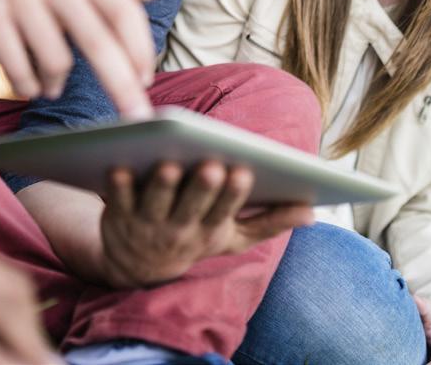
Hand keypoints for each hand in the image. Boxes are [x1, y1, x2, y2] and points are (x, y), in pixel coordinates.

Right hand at [0, 0, 178, 109]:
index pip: (124, 11)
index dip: (139, 49)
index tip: (146, 82)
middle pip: (98, 41)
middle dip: (121, 85)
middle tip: (137, 120)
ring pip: (55, 60)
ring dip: (57, 84)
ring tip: (51, 84)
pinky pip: (17, 66)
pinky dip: (27, 84)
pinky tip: (29, 83)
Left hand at [99, 160, 314, 286]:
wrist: (138, 266)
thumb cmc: (194, 236)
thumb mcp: (233, 236)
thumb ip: (270, 222)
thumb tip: (313, 212)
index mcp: (211, 230)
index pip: (224, 211)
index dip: (232, 194)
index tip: (243, 171)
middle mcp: (179, 231)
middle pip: (191, 207)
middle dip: (201, 188)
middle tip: (210, 163)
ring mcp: (147, 225)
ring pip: (154, 204)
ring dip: (161, 186)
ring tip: (167, 163)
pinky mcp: (118, 216)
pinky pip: (117, 199)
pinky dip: (117, 185)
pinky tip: (119, 164)